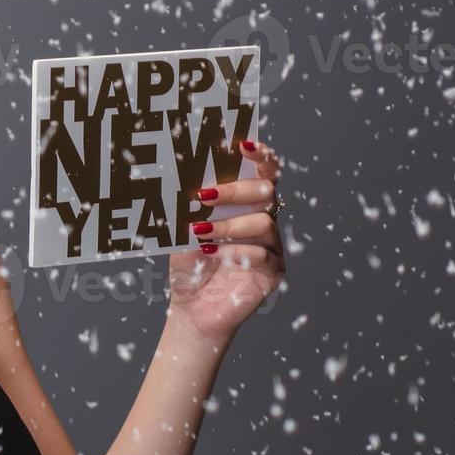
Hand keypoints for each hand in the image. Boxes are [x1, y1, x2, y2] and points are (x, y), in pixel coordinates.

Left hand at [166, 139, 284, 345]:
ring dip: (229, 225)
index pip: (262, 173)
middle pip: (265, 192)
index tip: (243, 144)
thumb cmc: (189, 267)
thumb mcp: (182, 233)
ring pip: (263, 223)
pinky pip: (263, 254)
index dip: (259, 156)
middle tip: (206, 194)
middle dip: (236, 189)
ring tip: (200, 232)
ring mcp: (271, 246)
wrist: (191, 310)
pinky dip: (235, 251)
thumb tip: (182, 179)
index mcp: (246, 206)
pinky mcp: (273, 272)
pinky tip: (211, 254)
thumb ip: (188, 209)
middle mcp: (263, 221)